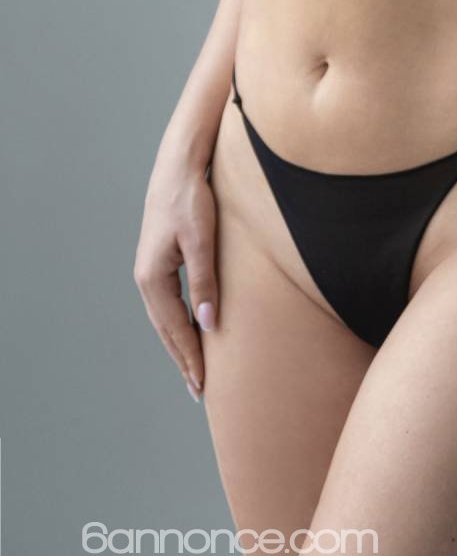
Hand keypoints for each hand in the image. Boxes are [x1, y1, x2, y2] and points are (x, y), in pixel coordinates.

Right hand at [133, 139, 218, 402]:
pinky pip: (171, 302)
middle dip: (183, 359)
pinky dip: (181, 322)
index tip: (203, 386)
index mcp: (152, 276)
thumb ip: (206, 281)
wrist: (181, 164)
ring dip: (181, 343)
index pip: (173, 329)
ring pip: (167, 317)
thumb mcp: (202, 239)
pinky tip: (195, 329)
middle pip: (166, 329)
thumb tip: (209, 324)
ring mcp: (153, 268)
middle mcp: (147, 276)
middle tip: (200, 392)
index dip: (190, 358)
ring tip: (197, 370)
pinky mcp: (164, 258)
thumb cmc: (192, 197)